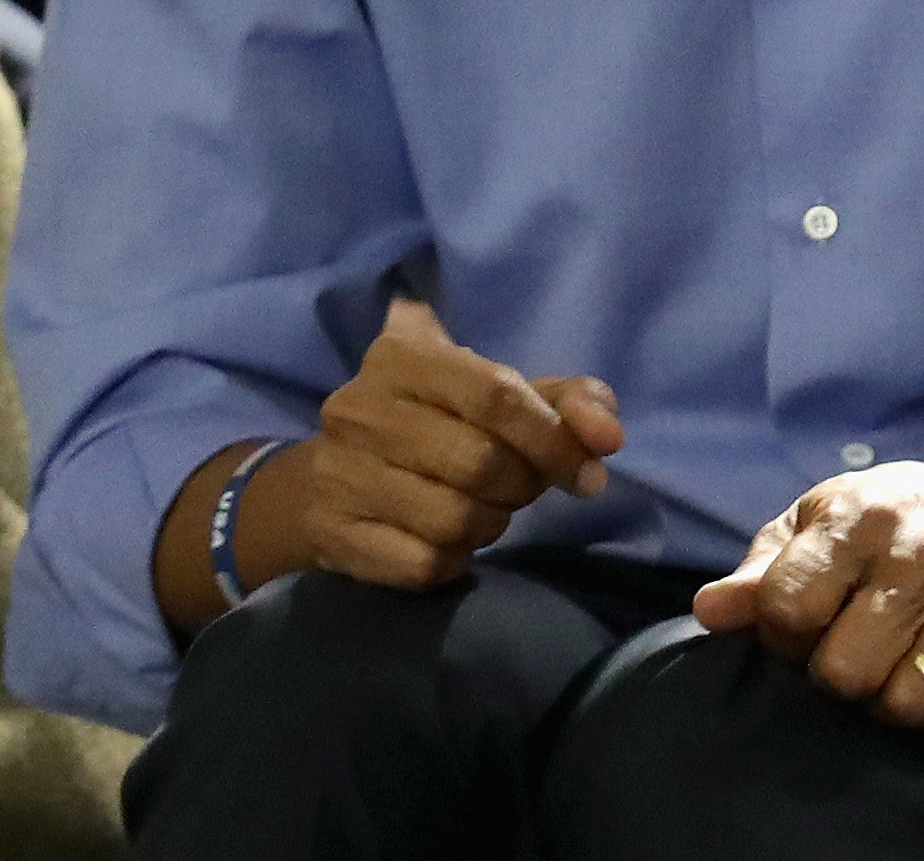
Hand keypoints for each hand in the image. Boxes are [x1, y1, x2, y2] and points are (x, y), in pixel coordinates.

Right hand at [286, 296, 620, 588]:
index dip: (554, 437)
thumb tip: (608, 434)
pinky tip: (444, 540)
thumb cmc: (429, 427)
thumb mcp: (493, 394)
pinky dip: (454, 560)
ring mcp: (339, 476)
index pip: (497, 394)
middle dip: (524, 484)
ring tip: (482, 508)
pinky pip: (426, 564)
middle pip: (481, 462)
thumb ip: (564, 400)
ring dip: (491, 524)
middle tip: (522, 486)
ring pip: (456, 519)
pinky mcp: (333, 536)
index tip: (589, 469)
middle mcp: (360, 410)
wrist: (315, 487)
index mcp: (404, 359)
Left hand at [692, 461, 923, 744]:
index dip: (780, 635)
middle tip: (844, 653)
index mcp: (863, 519)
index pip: (790, 609)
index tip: (797, 626)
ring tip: (887, 670)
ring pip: (908, 705)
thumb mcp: (812, 522)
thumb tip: (711, 612)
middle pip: (847, 672)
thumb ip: (759, 571)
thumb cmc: (882, 519)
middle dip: (832, 676)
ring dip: (886, 704)